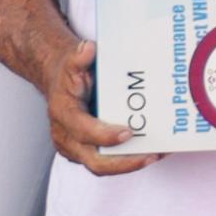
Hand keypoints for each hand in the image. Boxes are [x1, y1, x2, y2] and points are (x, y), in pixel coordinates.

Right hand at [34, 22, 152, 174]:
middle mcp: (66, 137)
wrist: (57, 81)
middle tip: (151, 155)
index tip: (128, 133)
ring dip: (131, 164)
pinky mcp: (84, 152)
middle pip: (95, 162)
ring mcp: (75, 148)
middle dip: (125, 163)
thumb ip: (80, 56)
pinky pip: (106, 162)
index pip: (84, 132)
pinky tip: (149, 151)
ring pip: (102, 166)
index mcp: (64, 115)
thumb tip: (88, 49)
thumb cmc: (68, 75)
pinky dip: (127, 160)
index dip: (105, 135)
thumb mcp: (72, 61)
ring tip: (157, 154)